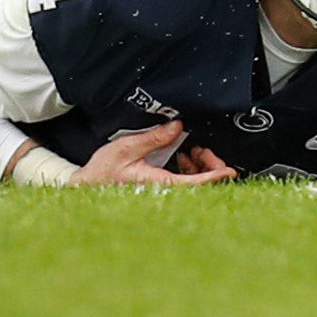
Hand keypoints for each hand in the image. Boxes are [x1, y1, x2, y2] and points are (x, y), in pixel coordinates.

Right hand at [76, 120, 237, 188]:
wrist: (87, 186)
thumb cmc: (103, 170)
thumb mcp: (126, 147)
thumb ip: (153, 137)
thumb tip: (177, 126)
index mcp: (158, 183)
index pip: (193, 182)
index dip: (213, 176)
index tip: (229, 171)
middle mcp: (163, 189)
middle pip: (197, 184)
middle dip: (209, 166)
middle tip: (206, 151)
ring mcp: (162, 189)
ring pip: (191, 182)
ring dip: (198, 166)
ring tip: (195, 151)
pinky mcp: (159, 186)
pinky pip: (182, 180)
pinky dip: (188, 168)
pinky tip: (184, 157)